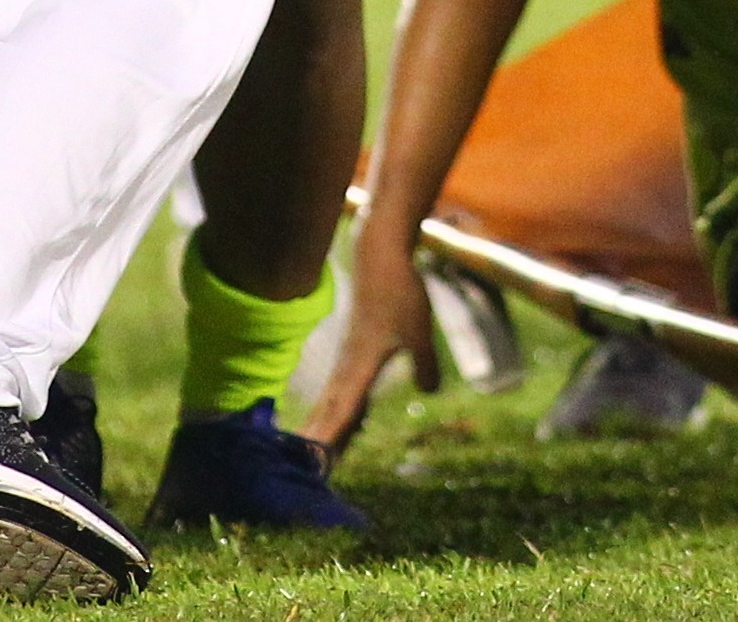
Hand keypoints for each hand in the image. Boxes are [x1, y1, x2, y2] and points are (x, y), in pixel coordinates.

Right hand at [301, 233, 443, 454]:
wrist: (379, 257)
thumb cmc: (400, 291)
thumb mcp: (419, 330)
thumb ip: (424, 363)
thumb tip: (428, 393)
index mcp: (359, 366)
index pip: (341, 412)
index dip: (327, 440)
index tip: (313, 465)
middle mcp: (348, 367)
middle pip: (330, 414)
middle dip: (319, 446)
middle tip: (308, 479)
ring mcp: (348, 361)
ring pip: (334, 404)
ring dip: (328, 432)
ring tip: (321, 462)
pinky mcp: (354, 353)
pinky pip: (344, 392)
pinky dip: (342, 413)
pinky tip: (350, 425)